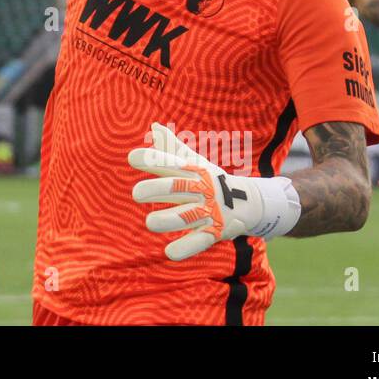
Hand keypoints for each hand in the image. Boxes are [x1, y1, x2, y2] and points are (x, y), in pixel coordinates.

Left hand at [129, 123, 298, 260]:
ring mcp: (208, 211)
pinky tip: (169, 252)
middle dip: (156, 190)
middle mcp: (199, 190)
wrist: (247, 201)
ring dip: (168, 220)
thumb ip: (172, 148)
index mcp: (192, 171)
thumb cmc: (209, 179)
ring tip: (150, 222)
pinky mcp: (214, 232)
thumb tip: (154, 126)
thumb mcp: (194, 162)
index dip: (153, 160)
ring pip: (186, 216)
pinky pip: (199, 241)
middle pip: (177, 188)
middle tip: (135, 193)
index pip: (171, 163)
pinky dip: (185, 247)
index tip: (132, 158)